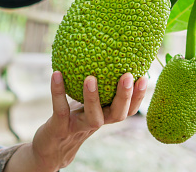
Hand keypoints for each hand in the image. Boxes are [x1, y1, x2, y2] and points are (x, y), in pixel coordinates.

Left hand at [32, 71, 146, 170]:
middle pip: (117, 115)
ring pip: (92, 117)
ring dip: (93, 98)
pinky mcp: (60, 128)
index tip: (144, 76)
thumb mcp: (86, 99)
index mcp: (106, 115)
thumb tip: (107, 50)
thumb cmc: (72, 116)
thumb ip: (97, 83)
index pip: (129, 109)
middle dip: (125, 96)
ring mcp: (79, 127)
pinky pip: (60, 109)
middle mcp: (97, 122)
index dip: (138, 96)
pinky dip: (58, 91)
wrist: (51, 145)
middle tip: (127, 76)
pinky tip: (57, 73)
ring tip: (91, 78)